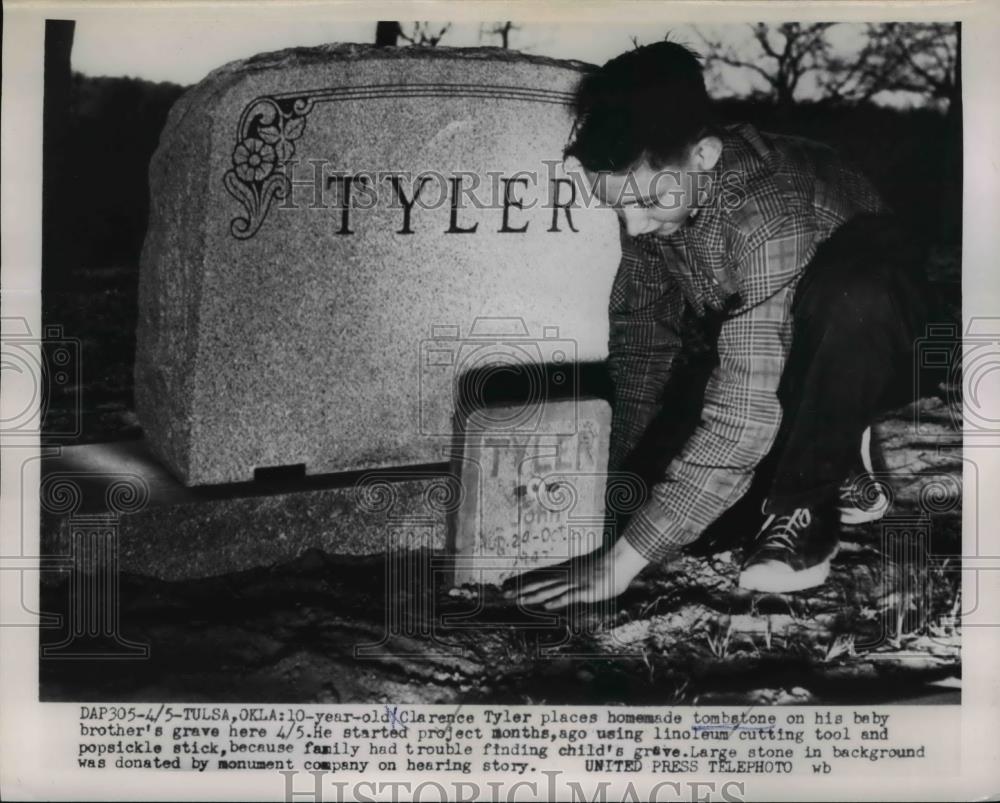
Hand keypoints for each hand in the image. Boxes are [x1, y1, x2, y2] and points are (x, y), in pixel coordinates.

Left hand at [502, 537, 649, 609]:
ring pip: (549, 590)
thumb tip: (568, 587)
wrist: (619, 560)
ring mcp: (575, 583)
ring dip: (533, 596)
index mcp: (566, 571)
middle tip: (505, 595)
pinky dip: (557, 601)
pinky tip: (546, 605)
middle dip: (522, 590)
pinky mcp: (586, 591)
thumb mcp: (588, 571)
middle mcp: (566, 576)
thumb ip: (577, 579)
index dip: (525, 584)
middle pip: (540, 584)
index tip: (511, 588)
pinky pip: (569, 596)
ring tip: (518, 600)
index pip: (541, 578)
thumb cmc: (607, 566)